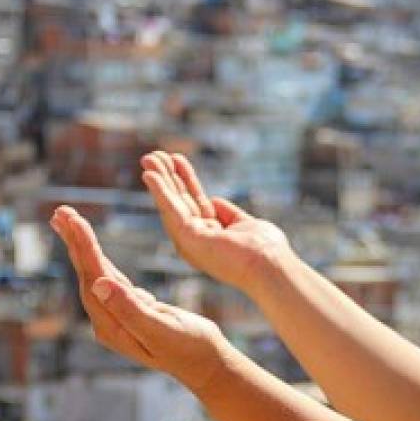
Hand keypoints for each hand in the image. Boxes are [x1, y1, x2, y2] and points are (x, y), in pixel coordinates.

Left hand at [50, 205, 233, 395]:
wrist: (208, 364)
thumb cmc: (191, 348)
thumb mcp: (161, 329)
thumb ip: (130, 309)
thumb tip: (99, 283)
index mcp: (112, 325)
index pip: (92, 278)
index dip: (83, 248)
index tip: (74, 220)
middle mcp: (109, 321)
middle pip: (87, 274)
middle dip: (75, 242)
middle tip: (61, 212)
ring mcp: (120, 316)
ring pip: (97, 275)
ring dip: (83, 248)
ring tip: (70, 223)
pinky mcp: (133, 310)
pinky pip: (112, 280)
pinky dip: (101, 260)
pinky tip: (92, 250)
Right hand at [139, 150, 292, 295]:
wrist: (272, 265)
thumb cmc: (266, 249)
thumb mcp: (245, 224)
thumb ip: (228, 213)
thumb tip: (213, 201)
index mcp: (210, 236)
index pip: (194, 202)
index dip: (185, 180)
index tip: (176, 159)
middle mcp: (196, 241)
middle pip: (179, 202)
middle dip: (166, 177)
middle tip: (152, 154)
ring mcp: (190, 242)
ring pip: (171, 205)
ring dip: (159, 180)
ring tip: (147, 157)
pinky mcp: (188, 240)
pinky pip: (171, 210)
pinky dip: (160, 192)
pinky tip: (149, 175)